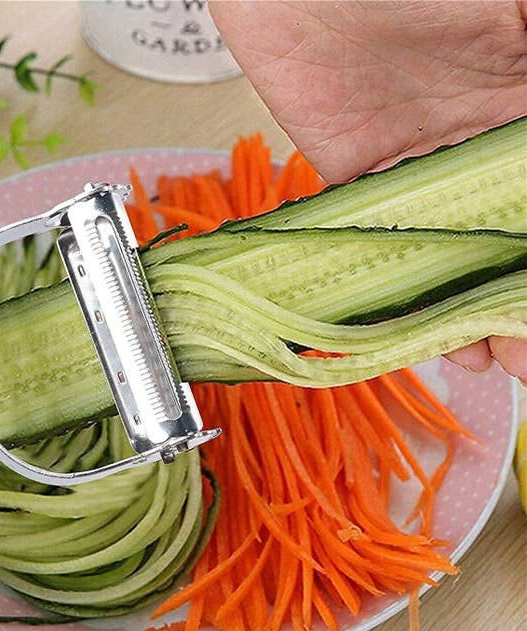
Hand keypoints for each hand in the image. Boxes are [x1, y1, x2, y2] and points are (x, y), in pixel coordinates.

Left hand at [211, 0, 526, 381]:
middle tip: (522, 355)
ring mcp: (422, 160)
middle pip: (509, 236)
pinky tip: (434, 325)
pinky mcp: (361, 173)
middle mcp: (483, 136)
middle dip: (516, 298)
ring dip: (470, 305)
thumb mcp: (512, 12)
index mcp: (525, 96)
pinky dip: (408, 285)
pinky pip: (387, 238)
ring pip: (456, 249)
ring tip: (489, 354)